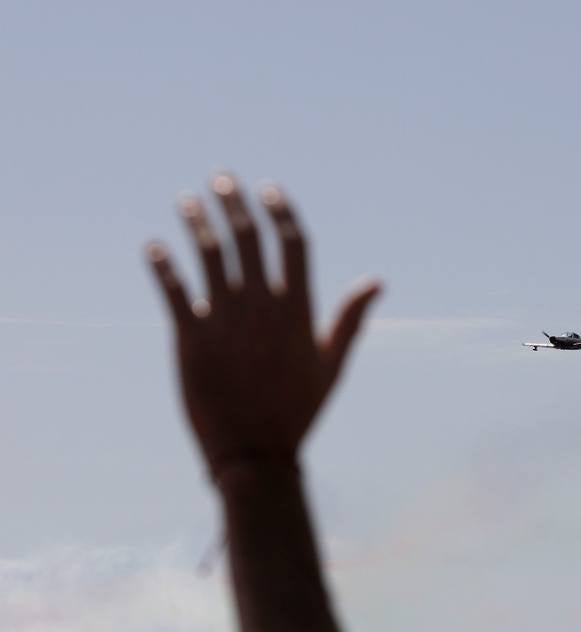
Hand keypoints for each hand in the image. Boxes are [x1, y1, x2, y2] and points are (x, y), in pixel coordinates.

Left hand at [147, 174, 379, 475]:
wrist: (255, 453)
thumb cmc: (299, 410)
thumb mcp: (332, 363)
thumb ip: (350, 318)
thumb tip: (376, 281)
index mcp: (298, 310)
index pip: (292, 243)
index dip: (281, 211)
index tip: (268, 190)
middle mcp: (262, 306)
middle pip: (248, 237)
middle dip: (234, 202)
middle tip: (222, 179)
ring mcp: (225, 320)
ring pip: (207, 254)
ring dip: (196, 221)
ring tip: (187, 200)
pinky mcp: (191, 337)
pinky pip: (173, 289)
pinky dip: (161, 264)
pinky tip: (153, 246)